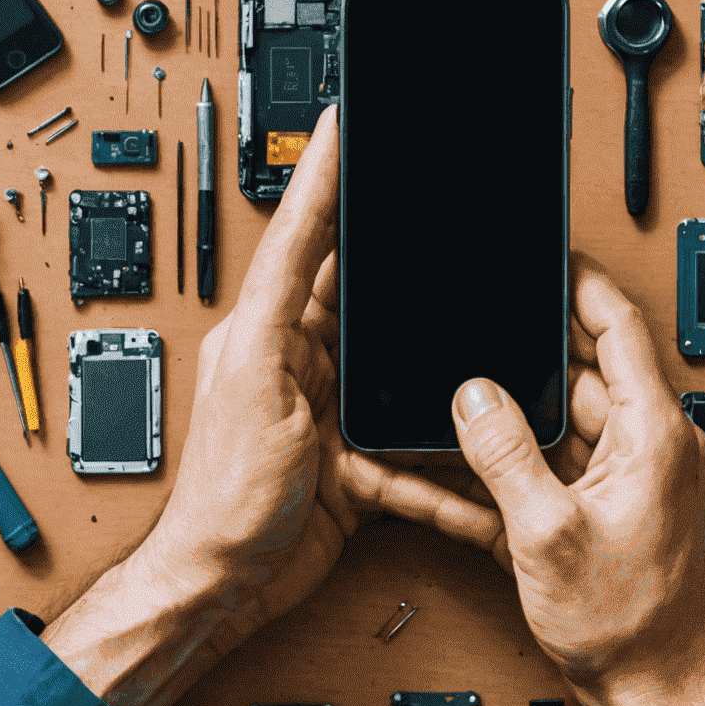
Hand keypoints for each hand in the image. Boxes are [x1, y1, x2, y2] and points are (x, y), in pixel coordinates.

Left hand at [45, 105, 503, 705]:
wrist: (226, 584)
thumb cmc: (224, 491)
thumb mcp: (256, 373)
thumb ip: (284, 293)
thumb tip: (303, 212)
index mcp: (274, 326)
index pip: (313, 236)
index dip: (335, 177)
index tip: (354, 122)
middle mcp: (306, 360)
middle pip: (376, 301)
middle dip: (417, 274)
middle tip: (454, 223)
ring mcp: (336, 412)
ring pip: (405, 374)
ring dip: (441, 371)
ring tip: (480, 340)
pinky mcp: (361, 464)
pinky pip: (414, 449)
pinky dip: (444, 460)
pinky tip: (470, 459)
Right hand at [451, 255, 704, 705]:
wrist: (653, 697)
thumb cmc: (632, 628)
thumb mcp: (548, 533)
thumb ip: (504, 455)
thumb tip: (473, 396)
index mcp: (652, 433)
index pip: (618, 326)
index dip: (579, 282)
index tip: (545, 252)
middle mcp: (642, 447)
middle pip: (571, 374)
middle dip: (518, 354)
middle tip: (470, 324)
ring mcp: (615, 481)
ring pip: (548, 424)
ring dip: (500, 418)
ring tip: (443, 399)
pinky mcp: (587, 514)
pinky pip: (539, 472)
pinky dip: (498, 468)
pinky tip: (445, 467)